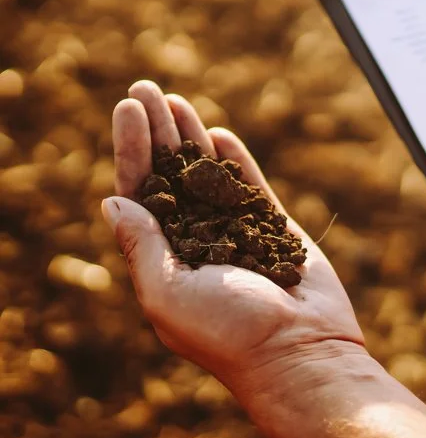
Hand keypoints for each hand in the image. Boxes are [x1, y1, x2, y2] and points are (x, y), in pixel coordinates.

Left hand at [106, 81, 365, 398]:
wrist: (301, 350)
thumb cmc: (231, 332)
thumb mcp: (168, 293)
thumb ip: (144, 247)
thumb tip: (113, 202)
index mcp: (163, 258)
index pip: (138, 190)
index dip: (131, 148)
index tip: (129, 108)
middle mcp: (195, 241)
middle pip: (168, 173)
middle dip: (157, 130)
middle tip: (146, 87)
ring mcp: (236, 232)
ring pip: (207, 173)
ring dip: (191, 136)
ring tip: (176, 99)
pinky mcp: (275, 228)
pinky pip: (250, 185)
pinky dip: (235, 159)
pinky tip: (218, 134)